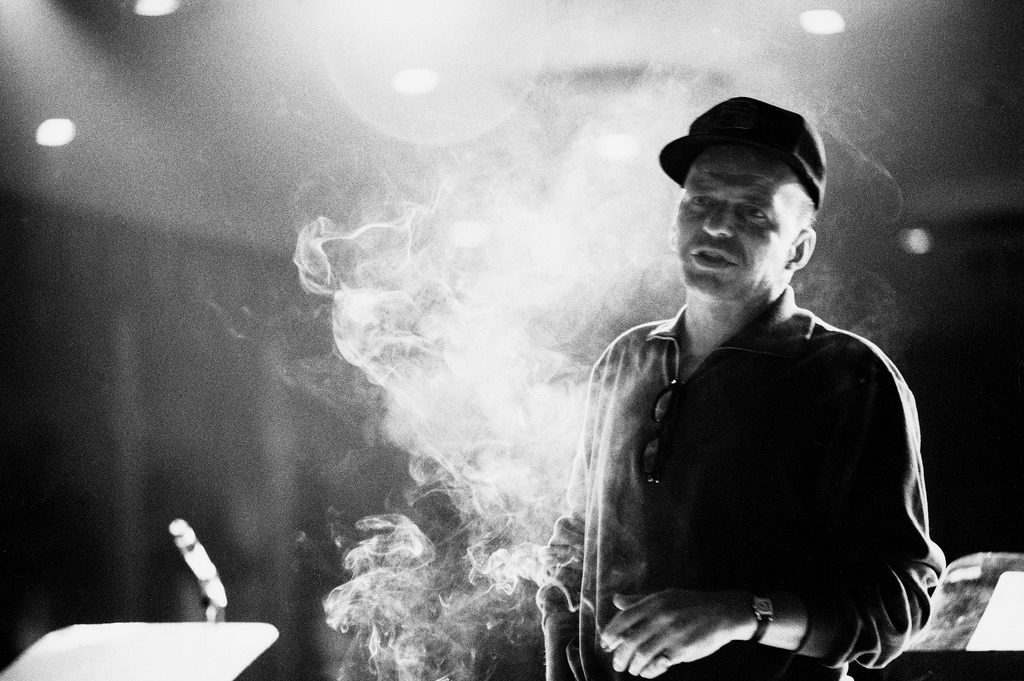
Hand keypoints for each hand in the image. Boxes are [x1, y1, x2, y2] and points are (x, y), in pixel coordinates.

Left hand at [599, 589, 750, 678]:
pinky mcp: (682, 650)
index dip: (611, 632)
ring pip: (642, 654)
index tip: (605, 643)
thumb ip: (639, 600)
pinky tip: (646, 671)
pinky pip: (659, 664)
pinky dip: (649, 670)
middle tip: (617, 663)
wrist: (723, 612)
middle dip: (619, 655)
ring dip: (633, 665)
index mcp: (654, 603)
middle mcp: (660, 617)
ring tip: (632, 669)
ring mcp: (671, 634)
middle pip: (630, 640)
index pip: (624, 618)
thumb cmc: (692, 603)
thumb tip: (616, 600)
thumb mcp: (665, 596)